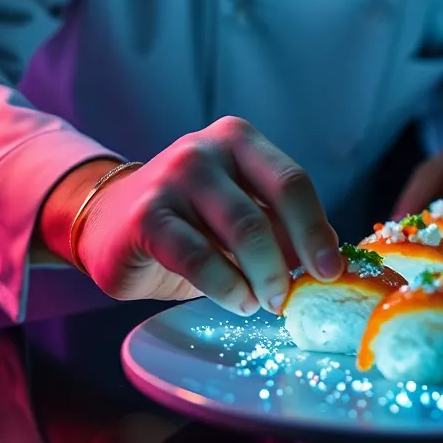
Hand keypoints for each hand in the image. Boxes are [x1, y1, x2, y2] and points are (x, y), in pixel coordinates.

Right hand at [75, 117, 341, 315]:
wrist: (110, 220)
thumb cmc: (193, 220)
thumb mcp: (241, 210)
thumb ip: (280, 224)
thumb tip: (330, 258)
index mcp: (239, 140)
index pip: (292, 182)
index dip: (316, 229)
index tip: (331, 271)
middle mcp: (204, 150)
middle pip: (265, 211)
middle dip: (288, 261)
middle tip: (291, 297)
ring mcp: (171, 178)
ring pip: (237, 233)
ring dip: (260, 278)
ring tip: (264, 302)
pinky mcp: (144, 217)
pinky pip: (197, 257)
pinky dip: (225, 286)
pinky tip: (237, 301)